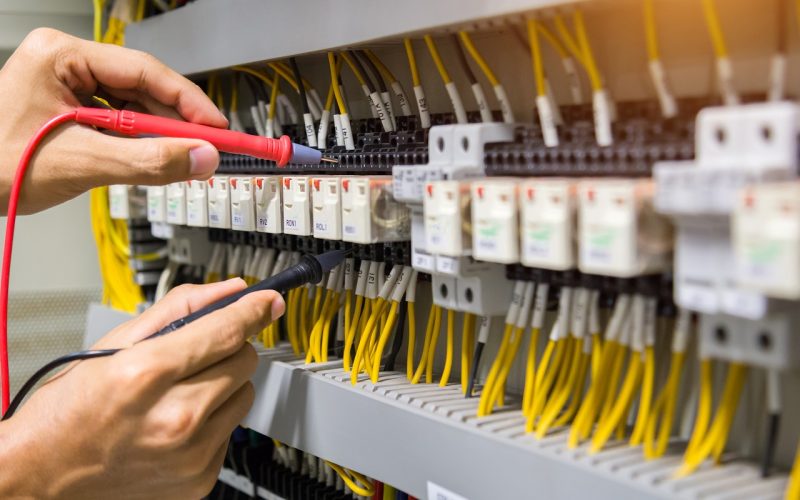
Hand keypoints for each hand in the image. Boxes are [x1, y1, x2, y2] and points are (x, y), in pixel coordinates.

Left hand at [0, 28, 227, 213]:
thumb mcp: (82, 162)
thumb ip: (148, 162)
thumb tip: (201, 158)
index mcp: (60, 56)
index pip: (144, 70)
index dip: (189, 101)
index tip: (218, 127)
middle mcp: (64, 63)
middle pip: (142, 87)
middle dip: (176, 122)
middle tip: (208, 148)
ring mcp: (65, 86)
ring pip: (133, 106)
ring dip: (158, 134)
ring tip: (181, 157)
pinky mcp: (69, 109)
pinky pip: (117, 120)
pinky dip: (138, 142)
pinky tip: (152, 157)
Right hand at [0, 279, 284, 498]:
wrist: (43, 475)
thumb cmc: (70, 410)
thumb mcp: (115, 343)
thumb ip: (180, 309)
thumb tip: (230, 291)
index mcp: (147, 375)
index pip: (226, 331)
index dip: (254, 309)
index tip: (269, 300)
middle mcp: (174, 418)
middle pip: (244, 360)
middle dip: (228, 348)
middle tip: (195, 354)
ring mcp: (190, 454)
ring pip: (245, 393)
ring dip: (224, 384)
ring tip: (181, 390)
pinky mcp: (199, 478)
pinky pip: (232, 429)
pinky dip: (214, 418)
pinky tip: (178, 420)